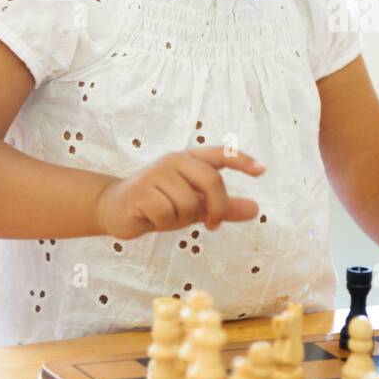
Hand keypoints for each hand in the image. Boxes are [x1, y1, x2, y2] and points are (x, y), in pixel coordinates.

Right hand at [94, 146, 265, 239]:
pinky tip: (152, 218)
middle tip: (213, 224)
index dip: (242, 161)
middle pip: (212, 180)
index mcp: (191, 160)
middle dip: (218, 207)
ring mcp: (157, 173)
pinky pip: (167, 213)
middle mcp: (175, 161)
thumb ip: (223, 206)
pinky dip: (163, 223)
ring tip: (168, 216)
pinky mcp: (141, 190)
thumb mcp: (195, 205)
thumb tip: (256, 209)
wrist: (116, 208)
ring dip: (182, 219)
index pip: (221, 154)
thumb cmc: (160, 204)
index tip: (262, 171)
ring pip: (189, 203)